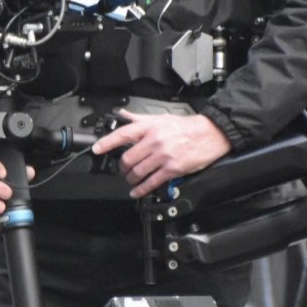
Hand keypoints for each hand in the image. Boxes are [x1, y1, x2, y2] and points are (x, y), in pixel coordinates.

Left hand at [91, 112, 231, 198]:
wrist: (209, 134)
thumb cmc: (185, 126)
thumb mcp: (160, 118)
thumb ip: (140, 118)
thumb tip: (123, 115)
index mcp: (150, 128)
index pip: (123, 135)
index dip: (106, 143)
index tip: (96, 149)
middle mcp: (154, 141)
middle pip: (128, 158)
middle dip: (122, 168)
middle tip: (122, 170)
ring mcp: (163, 156)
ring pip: (138, 171)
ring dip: (130, 178)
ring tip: (130, 179)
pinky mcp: (172, 169)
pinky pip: (152, 182)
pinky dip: (141, 189)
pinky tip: (137, 191)